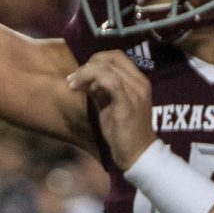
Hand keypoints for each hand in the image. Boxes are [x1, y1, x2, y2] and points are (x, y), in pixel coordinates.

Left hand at [66, 51, 153, 166]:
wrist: (137, 155)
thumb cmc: (123, 133)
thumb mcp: (110, 106)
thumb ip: (100, 90)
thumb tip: (85, 78)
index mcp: (138, 81)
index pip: (117, 56)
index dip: (96, 60)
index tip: (81, 73)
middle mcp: (140, 82)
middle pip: (111, 58)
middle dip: (88, 65)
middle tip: (73, 79)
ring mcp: (135, 92)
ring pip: (108, 67)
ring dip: (85, 72)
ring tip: (73, 85)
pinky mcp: (128, 103)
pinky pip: (109, 81)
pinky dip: (90, 80)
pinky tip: (80, 89)